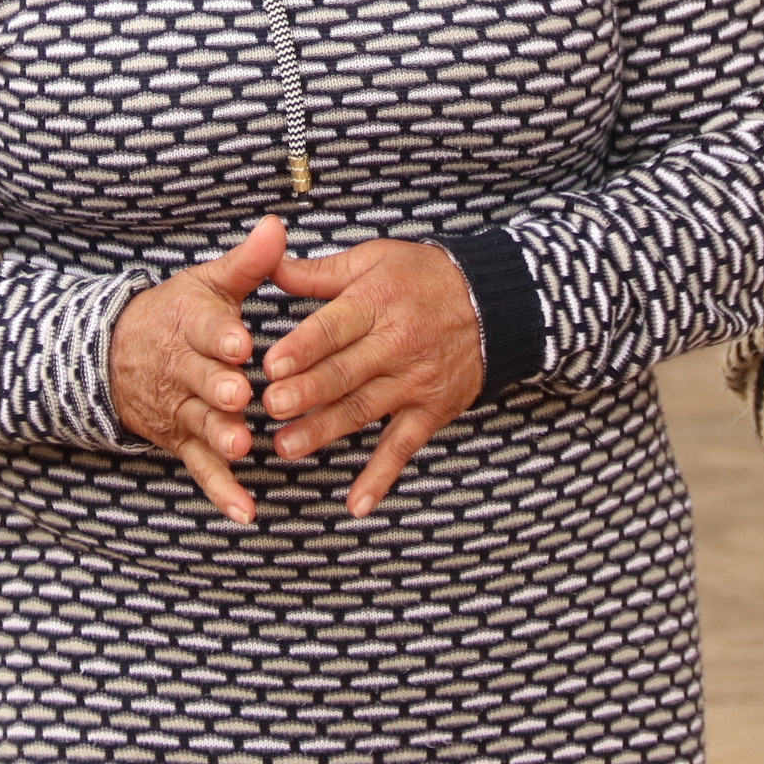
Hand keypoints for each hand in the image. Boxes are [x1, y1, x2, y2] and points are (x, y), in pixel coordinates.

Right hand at [111, 216, 288, 523]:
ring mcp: (181, 409)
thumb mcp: (206, 283)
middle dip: (218, 387)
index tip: (240, 340)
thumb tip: (279, 226)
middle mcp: (182, 369)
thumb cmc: (178, 314)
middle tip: (239, 395)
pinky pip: (201, 469)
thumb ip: (247, 263)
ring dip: (219, 436)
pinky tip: (245, 512)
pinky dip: (222, 491)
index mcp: (189, 324)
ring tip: (242, 445)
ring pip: (200, 424)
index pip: (202, 328)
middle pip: (200, 380)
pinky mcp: (182, 441)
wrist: (115, 355)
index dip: (219, 335)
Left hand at [261, 239, 482, 517]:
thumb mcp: (374, 259)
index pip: (334, 328)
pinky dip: (380, 477)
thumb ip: (319, 272)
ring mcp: (415, 382)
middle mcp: (396, 344)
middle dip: (306, 392)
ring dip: (324, 431)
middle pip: (345, 372)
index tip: (270, 365)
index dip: (303, 348)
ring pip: (363, 410)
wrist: (494, 303)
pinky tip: (356, 504)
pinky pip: (403, 447)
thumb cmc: (423, 277)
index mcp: (376, 302)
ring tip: (286, 447)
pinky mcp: (431, 411)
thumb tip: (269, 265)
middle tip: (269, 407)